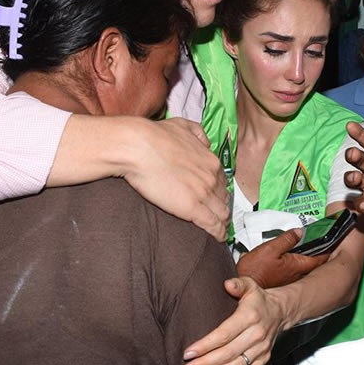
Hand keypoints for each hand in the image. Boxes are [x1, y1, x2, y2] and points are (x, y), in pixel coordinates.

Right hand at [124, 117, 229, 241]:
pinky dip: (218, 233)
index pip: (222, 181)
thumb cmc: (155, 136)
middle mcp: (212, 177)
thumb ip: (198, 133)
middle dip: (223, 206)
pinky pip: (213, 224)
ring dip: (223, 221)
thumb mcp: (182, 126)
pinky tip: (218, 238)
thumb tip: (205, 142)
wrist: (138, 148)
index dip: (220, 191)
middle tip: (219, 214)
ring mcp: (204, 193)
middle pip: (224, 198)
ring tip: (220, 228)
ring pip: (222, 213)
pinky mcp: (193, 208)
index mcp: (210, 160)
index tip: (216, 197)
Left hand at [182, 277, 287, 364]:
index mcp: (250, 317)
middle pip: (228, 353)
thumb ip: (238, 284)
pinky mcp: (263, 359)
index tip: (189, 352)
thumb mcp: (250, 286)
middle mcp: (256, 335)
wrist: (281, 312)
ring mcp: (261, 349)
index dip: (205, 345)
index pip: (224, 334)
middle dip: (205, 363)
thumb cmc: (259, 300)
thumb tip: (227, 284)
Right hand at [237, 227, 328, 288]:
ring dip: (310, 254)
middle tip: (323, 236)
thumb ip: (287, 239)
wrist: (245, 287)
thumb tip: (300, 231)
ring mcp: (293, 278)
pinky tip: (295, 252)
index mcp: (299, 264)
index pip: (322, 255)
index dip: (329, 244)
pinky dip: (300, 259)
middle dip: (321, 248)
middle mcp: (300, 273)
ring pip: (307, 264)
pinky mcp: (286, 280)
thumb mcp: (270, 249)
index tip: (332, 235)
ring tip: (310, 241)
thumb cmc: (256, 270)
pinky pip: (298, 267)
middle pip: (317, 260)